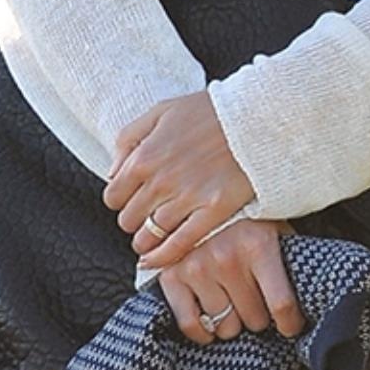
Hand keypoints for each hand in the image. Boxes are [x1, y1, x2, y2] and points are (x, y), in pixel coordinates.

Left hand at [104, 92, 256, 269]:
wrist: (256, 116)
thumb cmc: (210, 111)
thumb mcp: (162, 110)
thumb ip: (129, 138)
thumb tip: (113, 172)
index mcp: (145, 156)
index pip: (113, 196)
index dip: (120, 200)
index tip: (131, 199)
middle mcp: (162, 181)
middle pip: (129, 219)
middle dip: (134, 219)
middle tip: (146, 215)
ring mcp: (188, 198)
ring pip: (150, 235)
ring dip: (146, 240)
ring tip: (152, 236)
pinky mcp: (213, 211)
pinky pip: (179, 244)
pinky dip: (164, 256)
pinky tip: (157, 259)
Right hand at [155, 220, 304, 345]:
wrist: (198, 193)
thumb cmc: (244, 214)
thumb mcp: (272, 225)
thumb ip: (286, 256)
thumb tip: (307, 290)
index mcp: (258, 244)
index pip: (281, 304)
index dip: (290, 323)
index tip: (291, 327)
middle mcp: (227, 258)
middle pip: (254, 319)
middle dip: (260, 317)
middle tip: (258, 305)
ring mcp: (197, 268)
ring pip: (225, 326)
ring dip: (233, 322)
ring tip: (235, 306)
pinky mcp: (172, 277)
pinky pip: (190, 324)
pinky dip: (202, 332)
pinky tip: (211, 326)